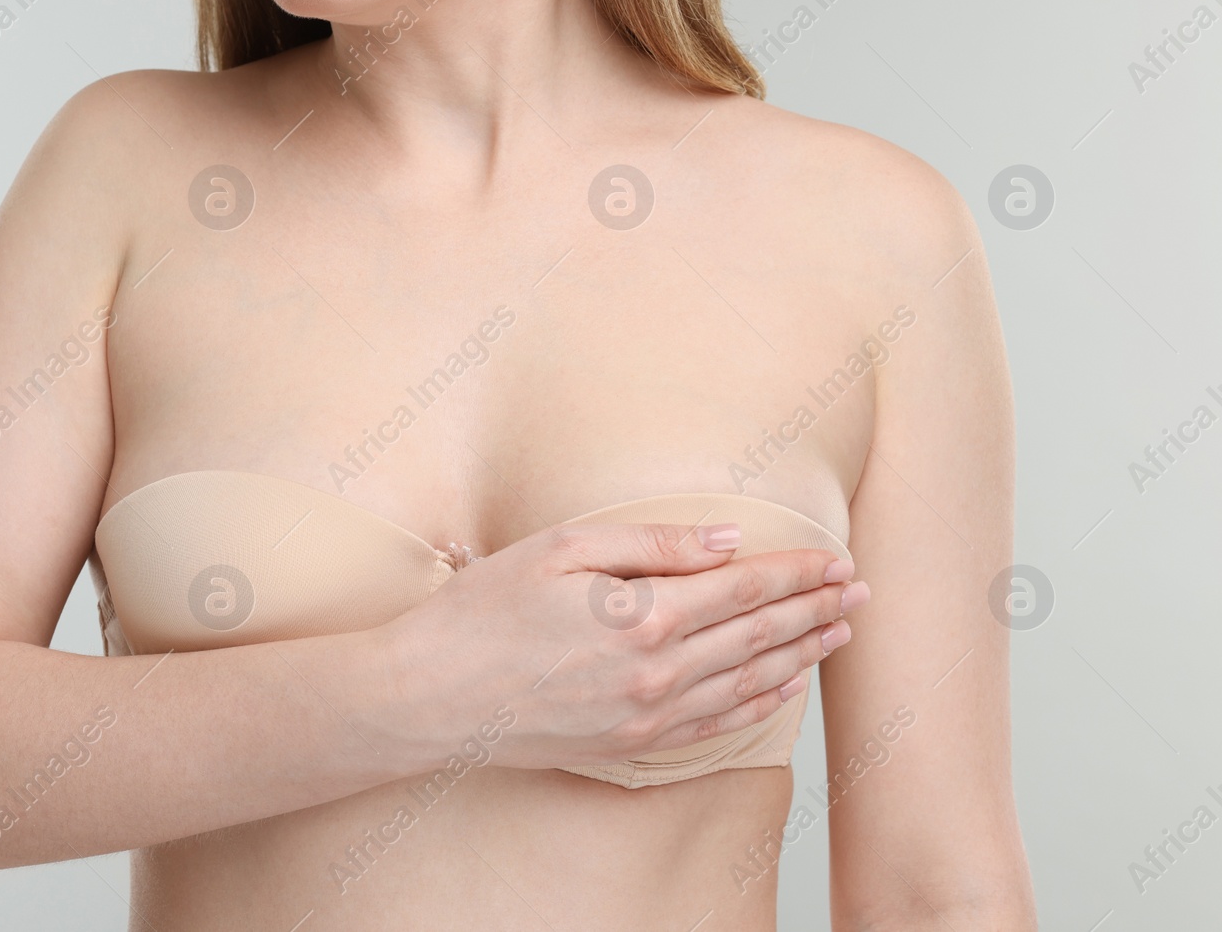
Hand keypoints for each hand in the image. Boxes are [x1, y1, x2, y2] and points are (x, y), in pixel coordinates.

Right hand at [378, 521, 864, 769]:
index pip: (744, 588)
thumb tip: (727, 541)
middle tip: (858, 594)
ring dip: (800, 657)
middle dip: (814, 611)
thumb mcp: (562, 549)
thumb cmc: (483, 613)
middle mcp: (657, 676)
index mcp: (644, 618)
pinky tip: (781, 687)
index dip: (796, 573)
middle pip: (758, 637)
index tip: (835, 560)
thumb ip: (652, 543)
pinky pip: (715, 727)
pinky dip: (759, 704)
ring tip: (837, 635)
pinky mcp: (628, 746)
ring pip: (748, 685)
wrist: (430, 698)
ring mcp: (645, 718)